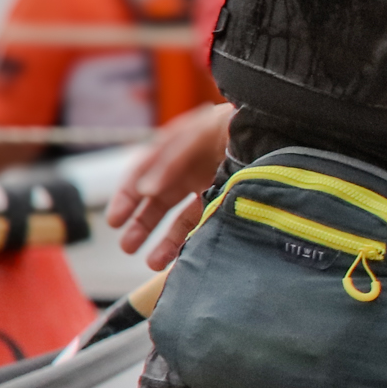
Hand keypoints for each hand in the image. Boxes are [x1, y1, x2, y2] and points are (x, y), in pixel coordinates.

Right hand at [107, 101, 233, 266]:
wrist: (272, 127)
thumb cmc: (232, 124)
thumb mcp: (197, 135)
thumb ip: (170, 162)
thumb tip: (146, 191)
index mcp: (173, 151)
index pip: (141, 176)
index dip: (126, 199)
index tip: (115, 221)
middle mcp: (188, 170)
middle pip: (157, 202)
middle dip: (141, 225)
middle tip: (127, 247)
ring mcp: (209, 186)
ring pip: (181, 218)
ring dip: (165, 240)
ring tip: (152, 263)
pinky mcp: (228, 199)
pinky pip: (206, 222)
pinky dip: (193, 239)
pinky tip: (183, 256)